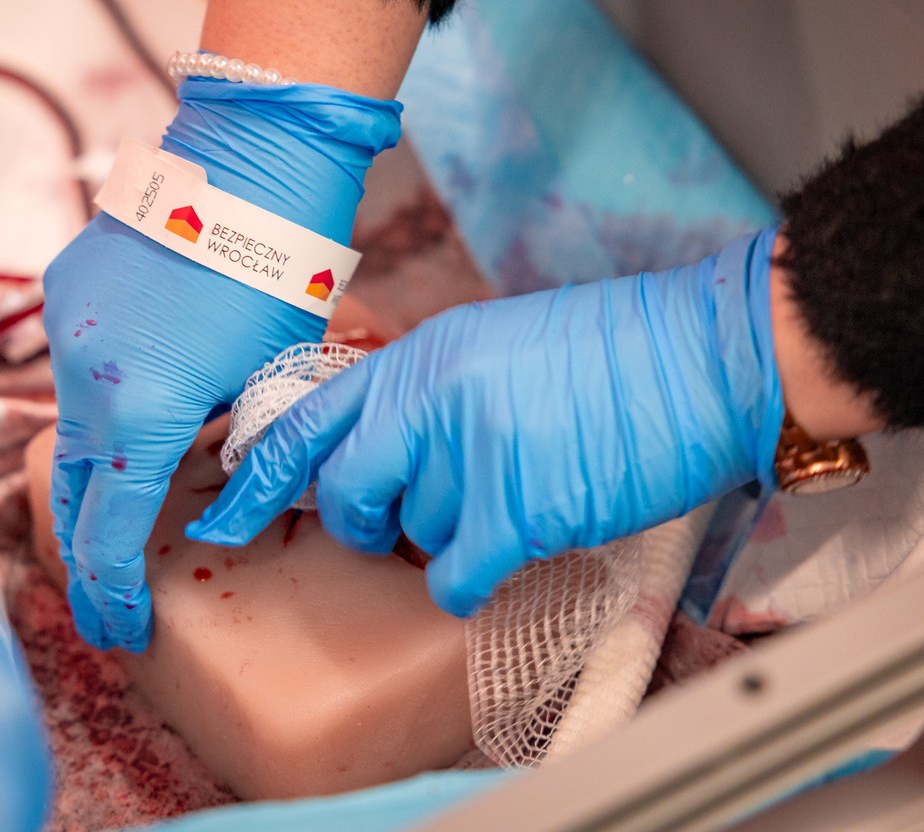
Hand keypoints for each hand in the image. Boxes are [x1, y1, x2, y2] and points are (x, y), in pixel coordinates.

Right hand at [43, 79, 400, 650]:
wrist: (246, 168)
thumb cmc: (278, 279)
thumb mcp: (270, 382)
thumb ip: (235, 447)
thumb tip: (215, 482)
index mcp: (140, 413)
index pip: (108, 532)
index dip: (113, 592)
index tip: (123, 630)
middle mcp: (84, 378)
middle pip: (69, 490)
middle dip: (86, 551)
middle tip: (109, 600)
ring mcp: (66, 333)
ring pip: (70, 422)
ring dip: (95, 466)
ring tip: (131, 497)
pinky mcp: (65, 293)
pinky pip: (77, 365)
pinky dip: (103, 395)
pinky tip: (143, 387)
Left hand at [189, 228, 784, 617]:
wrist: (700, 357)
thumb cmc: (611, 355)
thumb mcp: (492, 345)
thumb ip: (424, 393)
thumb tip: (377, 453)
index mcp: (420, 354)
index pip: (307, 417)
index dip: (257, 474)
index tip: (222, 515)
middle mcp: (430, 397)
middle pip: (346, 489)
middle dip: (365, 522)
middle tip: (403, 521)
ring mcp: (468, 449)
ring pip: (413, 534)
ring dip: (456, 535)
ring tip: (517, 492)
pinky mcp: (515, 506)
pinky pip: (452, 574)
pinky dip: (472, 578)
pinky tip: (513, 544)